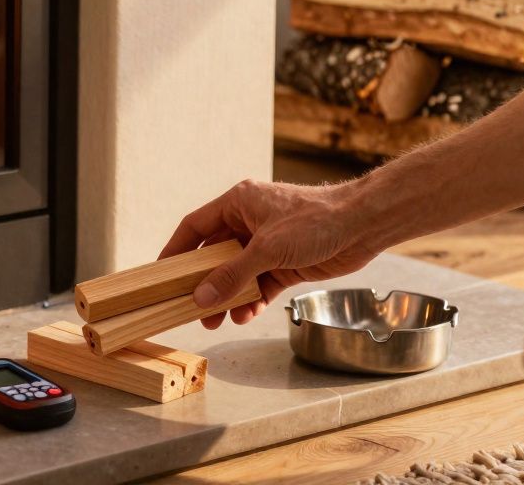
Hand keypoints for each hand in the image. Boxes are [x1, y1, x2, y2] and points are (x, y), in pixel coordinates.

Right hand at [159, 179, 382, 328]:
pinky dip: (251, 300)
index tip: (160, 274)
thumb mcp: (267, 249)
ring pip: (237, 274)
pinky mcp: (285, 263)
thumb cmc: (315, 221)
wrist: (363, 225)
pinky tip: (246, 314)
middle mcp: (249, 222)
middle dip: (204, 283)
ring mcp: (268, 244)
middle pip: (214, 255)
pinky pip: (259, 284)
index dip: (175, 250)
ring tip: (218, 320)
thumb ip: (232, 274)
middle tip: (192, 308)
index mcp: (238, 203)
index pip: (195, 227)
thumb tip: (201, 297)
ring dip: (228, 296)